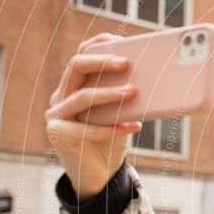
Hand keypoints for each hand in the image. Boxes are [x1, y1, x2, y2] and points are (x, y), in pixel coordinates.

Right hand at [45, 33, 140, 200]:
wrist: (100, 173)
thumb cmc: (113, 140)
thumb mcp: (122, 114)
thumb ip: (128, 96)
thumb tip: (157, 79)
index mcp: (74, 85)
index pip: (82, 54)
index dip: (99, 44)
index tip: (121, 39)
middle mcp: (61, 96)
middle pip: (76, 67)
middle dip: (102, 61)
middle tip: (127, 63)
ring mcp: (56, 115)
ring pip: (82, 97)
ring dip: (110, 93)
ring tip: (134, 92)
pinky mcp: (58, 134)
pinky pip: (87, 128)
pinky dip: (112, 127)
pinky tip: (134, 125)